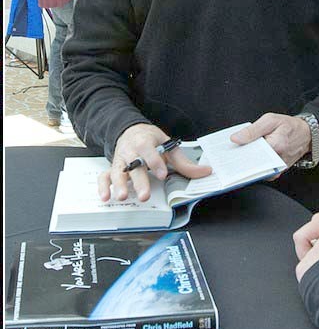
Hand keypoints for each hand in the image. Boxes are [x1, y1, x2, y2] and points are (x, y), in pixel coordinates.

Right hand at [97, 123, 211, 202]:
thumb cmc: (151, 140)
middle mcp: (131, 151)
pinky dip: (103, 186)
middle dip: (139, 181)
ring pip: (117, 172)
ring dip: (119, 185)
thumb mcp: (168, 145)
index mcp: (146, 142)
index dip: (156, 162)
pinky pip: (104, 176)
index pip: (150, 151)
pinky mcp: (112, 168)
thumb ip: (184, 162)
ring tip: (123, 197)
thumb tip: (205, 172)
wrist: (131, 131)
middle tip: (145, 196)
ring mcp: (120, 160)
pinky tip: (106, 197)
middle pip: (134, 166)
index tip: (162, 174)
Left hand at [230, 113, 310, 169]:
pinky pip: (261, 172)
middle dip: (240, 159)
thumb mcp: (270, 120)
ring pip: (255, 170)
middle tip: (228, 156)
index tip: (227, 153)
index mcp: (277, 145)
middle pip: (252, 164)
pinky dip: (253, 166)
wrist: (305, 135)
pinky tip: (247, 159)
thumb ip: (252, 130)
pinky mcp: (276, 172)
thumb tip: (235, 139)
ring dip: (245, 164)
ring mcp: (278, 169)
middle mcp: (278, 160)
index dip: (238, 152)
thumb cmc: (288, 126)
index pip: (252, 153)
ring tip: (236, 156)